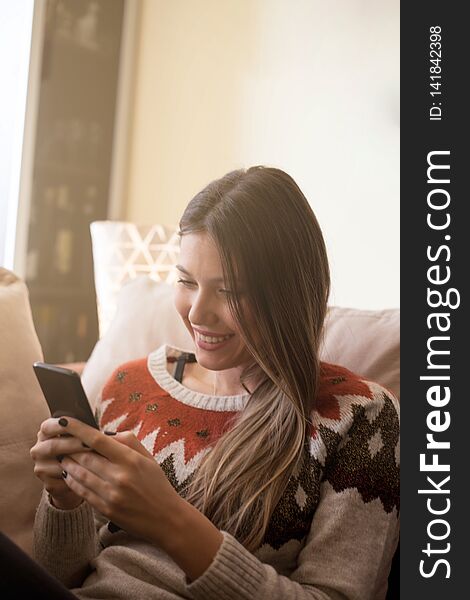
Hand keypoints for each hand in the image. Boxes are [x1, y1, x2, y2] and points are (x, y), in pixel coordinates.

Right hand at [30, 417, 92, 509]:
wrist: (77, 474)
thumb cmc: (81, 449)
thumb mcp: (82, 437)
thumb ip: (88, 431)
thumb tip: (109, 433)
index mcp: (45, 433)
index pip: (48, 427)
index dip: (62, 426)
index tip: (78, 425)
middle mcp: (39, 450)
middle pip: (53, 446)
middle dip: (73, 444)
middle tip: (90, 444)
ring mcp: (41, 468)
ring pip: (59, 465)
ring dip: (77, 463)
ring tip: (95, 461)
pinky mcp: (49, 485)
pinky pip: (63, 481)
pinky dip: (78, 478)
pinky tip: (90, 475)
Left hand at [44, 417, 183, 547]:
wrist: (166, 518)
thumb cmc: (157, 484)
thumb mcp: (148, 457)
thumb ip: (127, 441)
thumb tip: (104, 434)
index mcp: (130, 459)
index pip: (97, 440)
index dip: (78, 429)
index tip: (64, 422)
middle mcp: (119, 476)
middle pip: (84, 457)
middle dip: (70, 447)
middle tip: (61, 440)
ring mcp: (111, 494)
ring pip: (80, 474)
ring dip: (68, 464)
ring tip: (62, 456)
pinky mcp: (106, 509)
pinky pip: (82, 492)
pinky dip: (72, 481)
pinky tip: (68, 474)